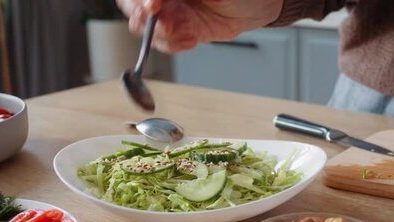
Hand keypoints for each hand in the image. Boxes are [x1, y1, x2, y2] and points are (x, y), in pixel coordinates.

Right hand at [117, 0, 283, 52]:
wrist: (260, 5)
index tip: (153, 5)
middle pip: (132, 6)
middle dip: (144, 17)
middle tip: (159, 20)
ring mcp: (170, 13)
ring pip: (146, 28)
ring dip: (161, 33)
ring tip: (184, 31)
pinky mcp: (181, 32)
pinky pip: (166, 43)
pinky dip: (175, 45)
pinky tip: (192, 39)